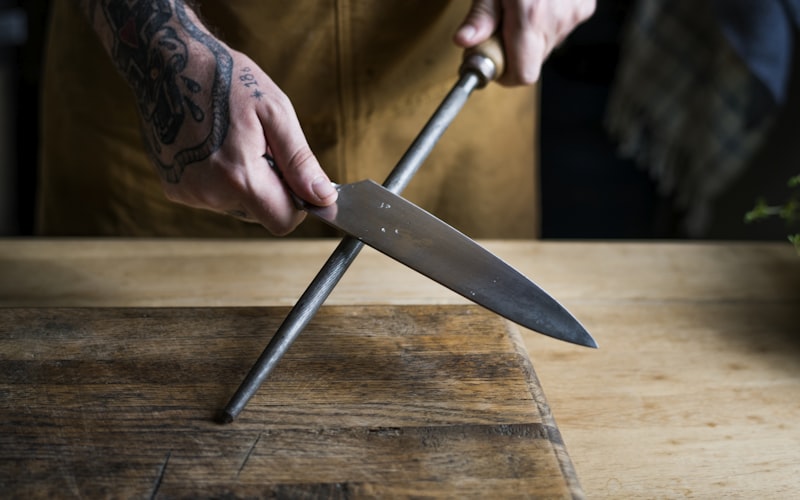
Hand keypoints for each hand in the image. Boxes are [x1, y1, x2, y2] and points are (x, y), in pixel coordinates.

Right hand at [153, 47, 337, 235]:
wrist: (165, 60)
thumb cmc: (225, 79)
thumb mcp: (275, 112)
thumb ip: (300, 161)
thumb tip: (323, 197)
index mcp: (238, 176)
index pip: (282, 222)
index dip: (297, 205)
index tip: (296, 179)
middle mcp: (209, 193)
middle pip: (260, 214)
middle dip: (270, 187)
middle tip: (260, 146)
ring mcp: (188, 192)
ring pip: (238, 205)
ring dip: (246, 182)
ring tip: (234, 140)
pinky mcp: (174, 187)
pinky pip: (214, 196)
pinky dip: (222, 178)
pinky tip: (213, 145)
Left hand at [454, 0, 595, 84]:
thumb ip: (480, 15)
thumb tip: (464, 42)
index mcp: (530, 16)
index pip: (523, 75)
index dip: (506, 75)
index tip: (491, 61)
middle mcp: (556, 20)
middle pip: (533, 63)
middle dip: (513, 54)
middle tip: (498, 30)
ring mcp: (574, 15)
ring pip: (546, 47)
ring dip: (529, 39)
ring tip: (518, 11)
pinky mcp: (584, 8)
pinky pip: (561, 29)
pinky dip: (547, 24)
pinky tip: (538, 4)